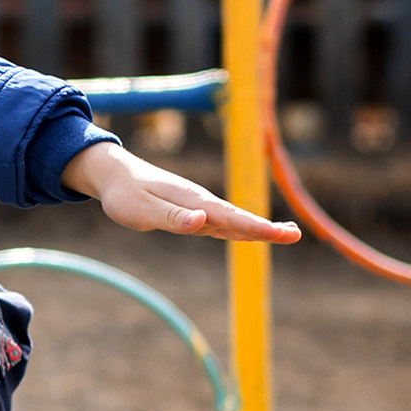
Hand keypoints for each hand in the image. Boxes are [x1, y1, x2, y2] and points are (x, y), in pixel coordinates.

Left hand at [63, 137, 295, 244]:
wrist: (114, 175)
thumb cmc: (125, 195)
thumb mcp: (142, 211)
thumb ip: (172, 218)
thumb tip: (202, 222)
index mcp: (193, 203)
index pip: (232, 218)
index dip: (258, 228)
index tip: (283, 234)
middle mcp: (201, 204)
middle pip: (239, 219)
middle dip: (267, 229)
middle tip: (296, 235)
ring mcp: (198, 207)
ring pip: (233, 221)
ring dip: (258, 229)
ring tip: (286, 234)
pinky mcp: (191, 212)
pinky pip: (220, 223)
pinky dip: (239, 228)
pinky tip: (251, 234)